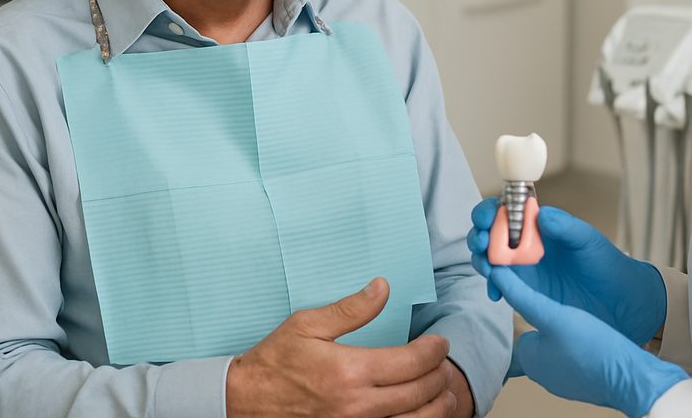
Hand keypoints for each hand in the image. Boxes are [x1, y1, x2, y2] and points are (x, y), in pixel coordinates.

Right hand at [226, 277, 457, 417]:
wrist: (246, 401)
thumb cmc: (276, 361)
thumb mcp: (308, 324)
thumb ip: (351, 309)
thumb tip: (382, 287)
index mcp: (349, 370)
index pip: (411, 362)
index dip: (434, 351)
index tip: (440, 342)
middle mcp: (357, 405)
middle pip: (420, 394)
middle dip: (441, 376)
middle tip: (444, 362)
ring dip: (437, 406)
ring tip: (443, 390)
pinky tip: (419, 411)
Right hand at [467, 199, 666, 343]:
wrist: (620, 304)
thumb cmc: (607, 264)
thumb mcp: (588, 240)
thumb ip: (565, 226)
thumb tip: (539, 213)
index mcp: (539, 225)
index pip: (506, 210)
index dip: (490, 210)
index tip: (488, 216)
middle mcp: (525, 244)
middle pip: (489, 233)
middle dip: (478, 234)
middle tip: (482, 243)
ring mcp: (522, 269)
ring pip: (488, 258)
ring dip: (480, 259)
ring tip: (488, 266)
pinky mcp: (523, 292)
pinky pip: (499, 286)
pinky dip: (491, 286)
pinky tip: (496, 292)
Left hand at [492, 266, 687, 416]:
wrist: (631, 379)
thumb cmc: (592, 348)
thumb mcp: (554, 316)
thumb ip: (524, 297)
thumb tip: (498, 277)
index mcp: (530, 359)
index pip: (523, 320)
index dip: (535, 300)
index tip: (551, 290)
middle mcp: (542, 374)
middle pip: (541, 331)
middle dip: (554, 317)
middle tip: (572, 306)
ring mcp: (563, 380)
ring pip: (559, 343)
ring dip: (569, 329)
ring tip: (585, 320)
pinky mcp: (582, 380)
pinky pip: (576, 354)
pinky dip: (583, 343)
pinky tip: (595, 336)